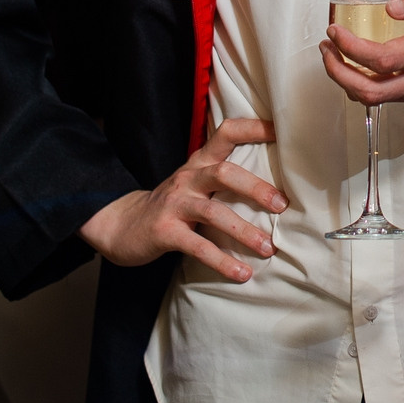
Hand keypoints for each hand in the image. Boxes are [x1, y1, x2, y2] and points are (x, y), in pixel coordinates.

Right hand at [78, 118, 283, 279]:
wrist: (120, 224)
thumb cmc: (171, 204)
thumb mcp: (194, 182)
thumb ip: (224, 177)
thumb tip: (274, 186)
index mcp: (198, 163)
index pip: (226, 133)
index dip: (254, 128)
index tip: (283, 132)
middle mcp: (188, 178)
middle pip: (224, 173)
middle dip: (256, 188)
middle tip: (282, 206)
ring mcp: (175, 204)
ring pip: (214, 212)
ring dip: (244, 231)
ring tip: (268, 248)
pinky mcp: (165, 232)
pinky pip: (198, 247)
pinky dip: (222, 261)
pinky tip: (241, 273)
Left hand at [321, 0, 403, 104]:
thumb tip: (390, 7)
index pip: (381, 60)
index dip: (350, 48)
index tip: (335, 31)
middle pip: (371, 90)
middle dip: (338, 72)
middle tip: (326, 48)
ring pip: (377, 99)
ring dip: (348, 79)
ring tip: (335, 53)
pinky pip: (388, 97)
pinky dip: (365, 84)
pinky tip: (358, 65)